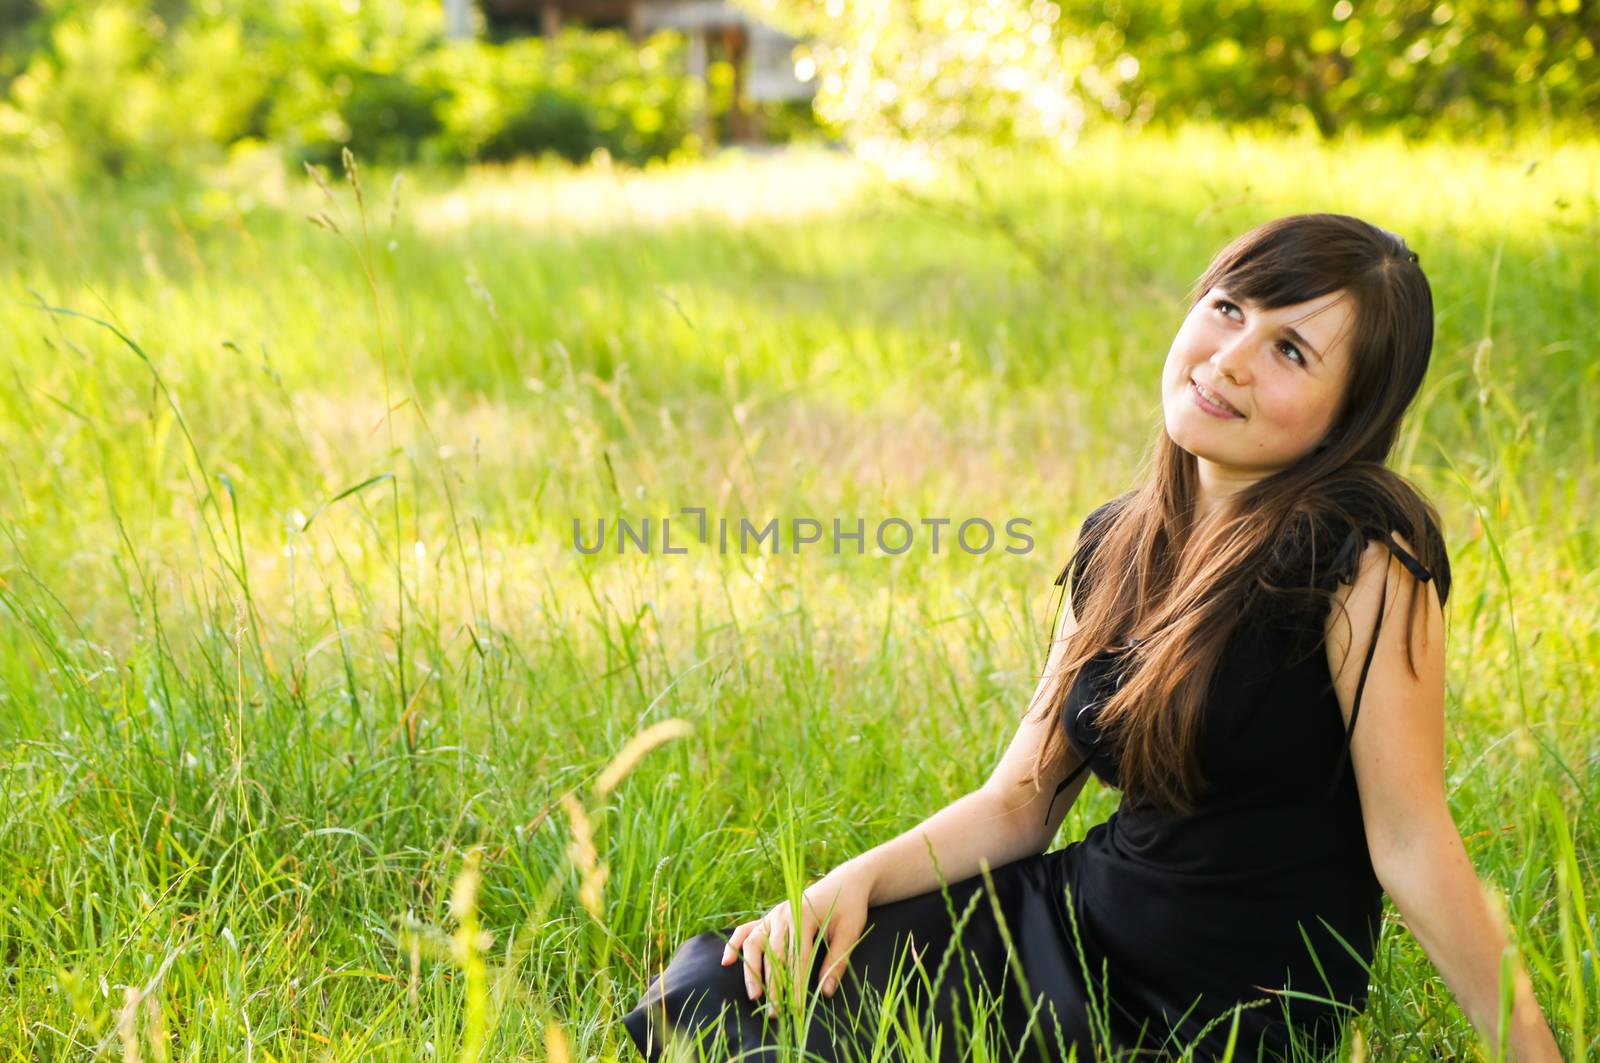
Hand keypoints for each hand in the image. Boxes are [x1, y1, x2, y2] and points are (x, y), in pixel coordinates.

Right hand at [720, 861, 872, 1012]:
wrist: (844, 882)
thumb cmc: (849, 908)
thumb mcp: (850, 932)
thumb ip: (837, 962)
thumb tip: (826, 993)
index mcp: (804, 916)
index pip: (797, 958)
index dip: (795, 985)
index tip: (796, 1008)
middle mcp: (784, 914)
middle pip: (774, 955)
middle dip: (773, 986)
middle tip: (775, 1012)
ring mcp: (773, 914)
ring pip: (755, 943)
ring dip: (751, 970)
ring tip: (754, 994)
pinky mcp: (769, 917)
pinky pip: (747, 930)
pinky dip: (734, 944)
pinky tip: (726, 961)